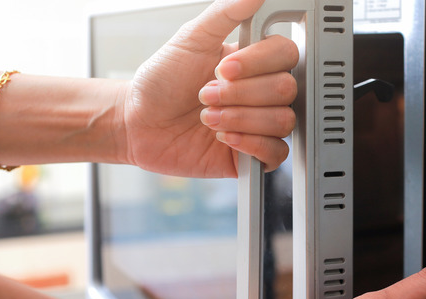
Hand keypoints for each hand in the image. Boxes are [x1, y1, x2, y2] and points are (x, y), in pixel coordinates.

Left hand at [120, 0, 298, 176]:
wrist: (139, 124)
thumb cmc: (161, 83)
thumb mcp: (190, 40)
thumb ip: (225, 14)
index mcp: (254, 63)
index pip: (286, 55)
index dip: (257, 63)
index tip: (223, 68)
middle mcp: (261, 93)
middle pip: (286, 89)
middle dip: (240, 94)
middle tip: (206, 95)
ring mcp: (259, 124)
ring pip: (282, 121)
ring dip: (240, 119)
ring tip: (209, 118)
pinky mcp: (253, 156)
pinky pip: (276, 153)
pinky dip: (249, 144)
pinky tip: (224, 138)